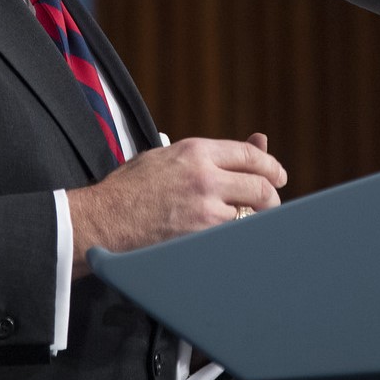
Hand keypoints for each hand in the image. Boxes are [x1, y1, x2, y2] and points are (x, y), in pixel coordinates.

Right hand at [67, 133, 285, 276]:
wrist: (103, 220)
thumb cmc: (130, 188)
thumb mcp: (167, 157)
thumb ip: (212, 154)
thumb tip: (258, 142)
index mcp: (196, 151)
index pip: (250, 155)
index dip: (270, 166)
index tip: (277, 176)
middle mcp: (205, 176)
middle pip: (260, 186)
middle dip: (271, 197)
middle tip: (270, 204)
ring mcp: (204, 209)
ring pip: (250, 214)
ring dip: (253, 220)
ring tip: (246, 223)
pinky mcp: (201, 237)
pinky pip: (233, 236)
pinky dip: (235, 237)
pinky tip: (228, 238)